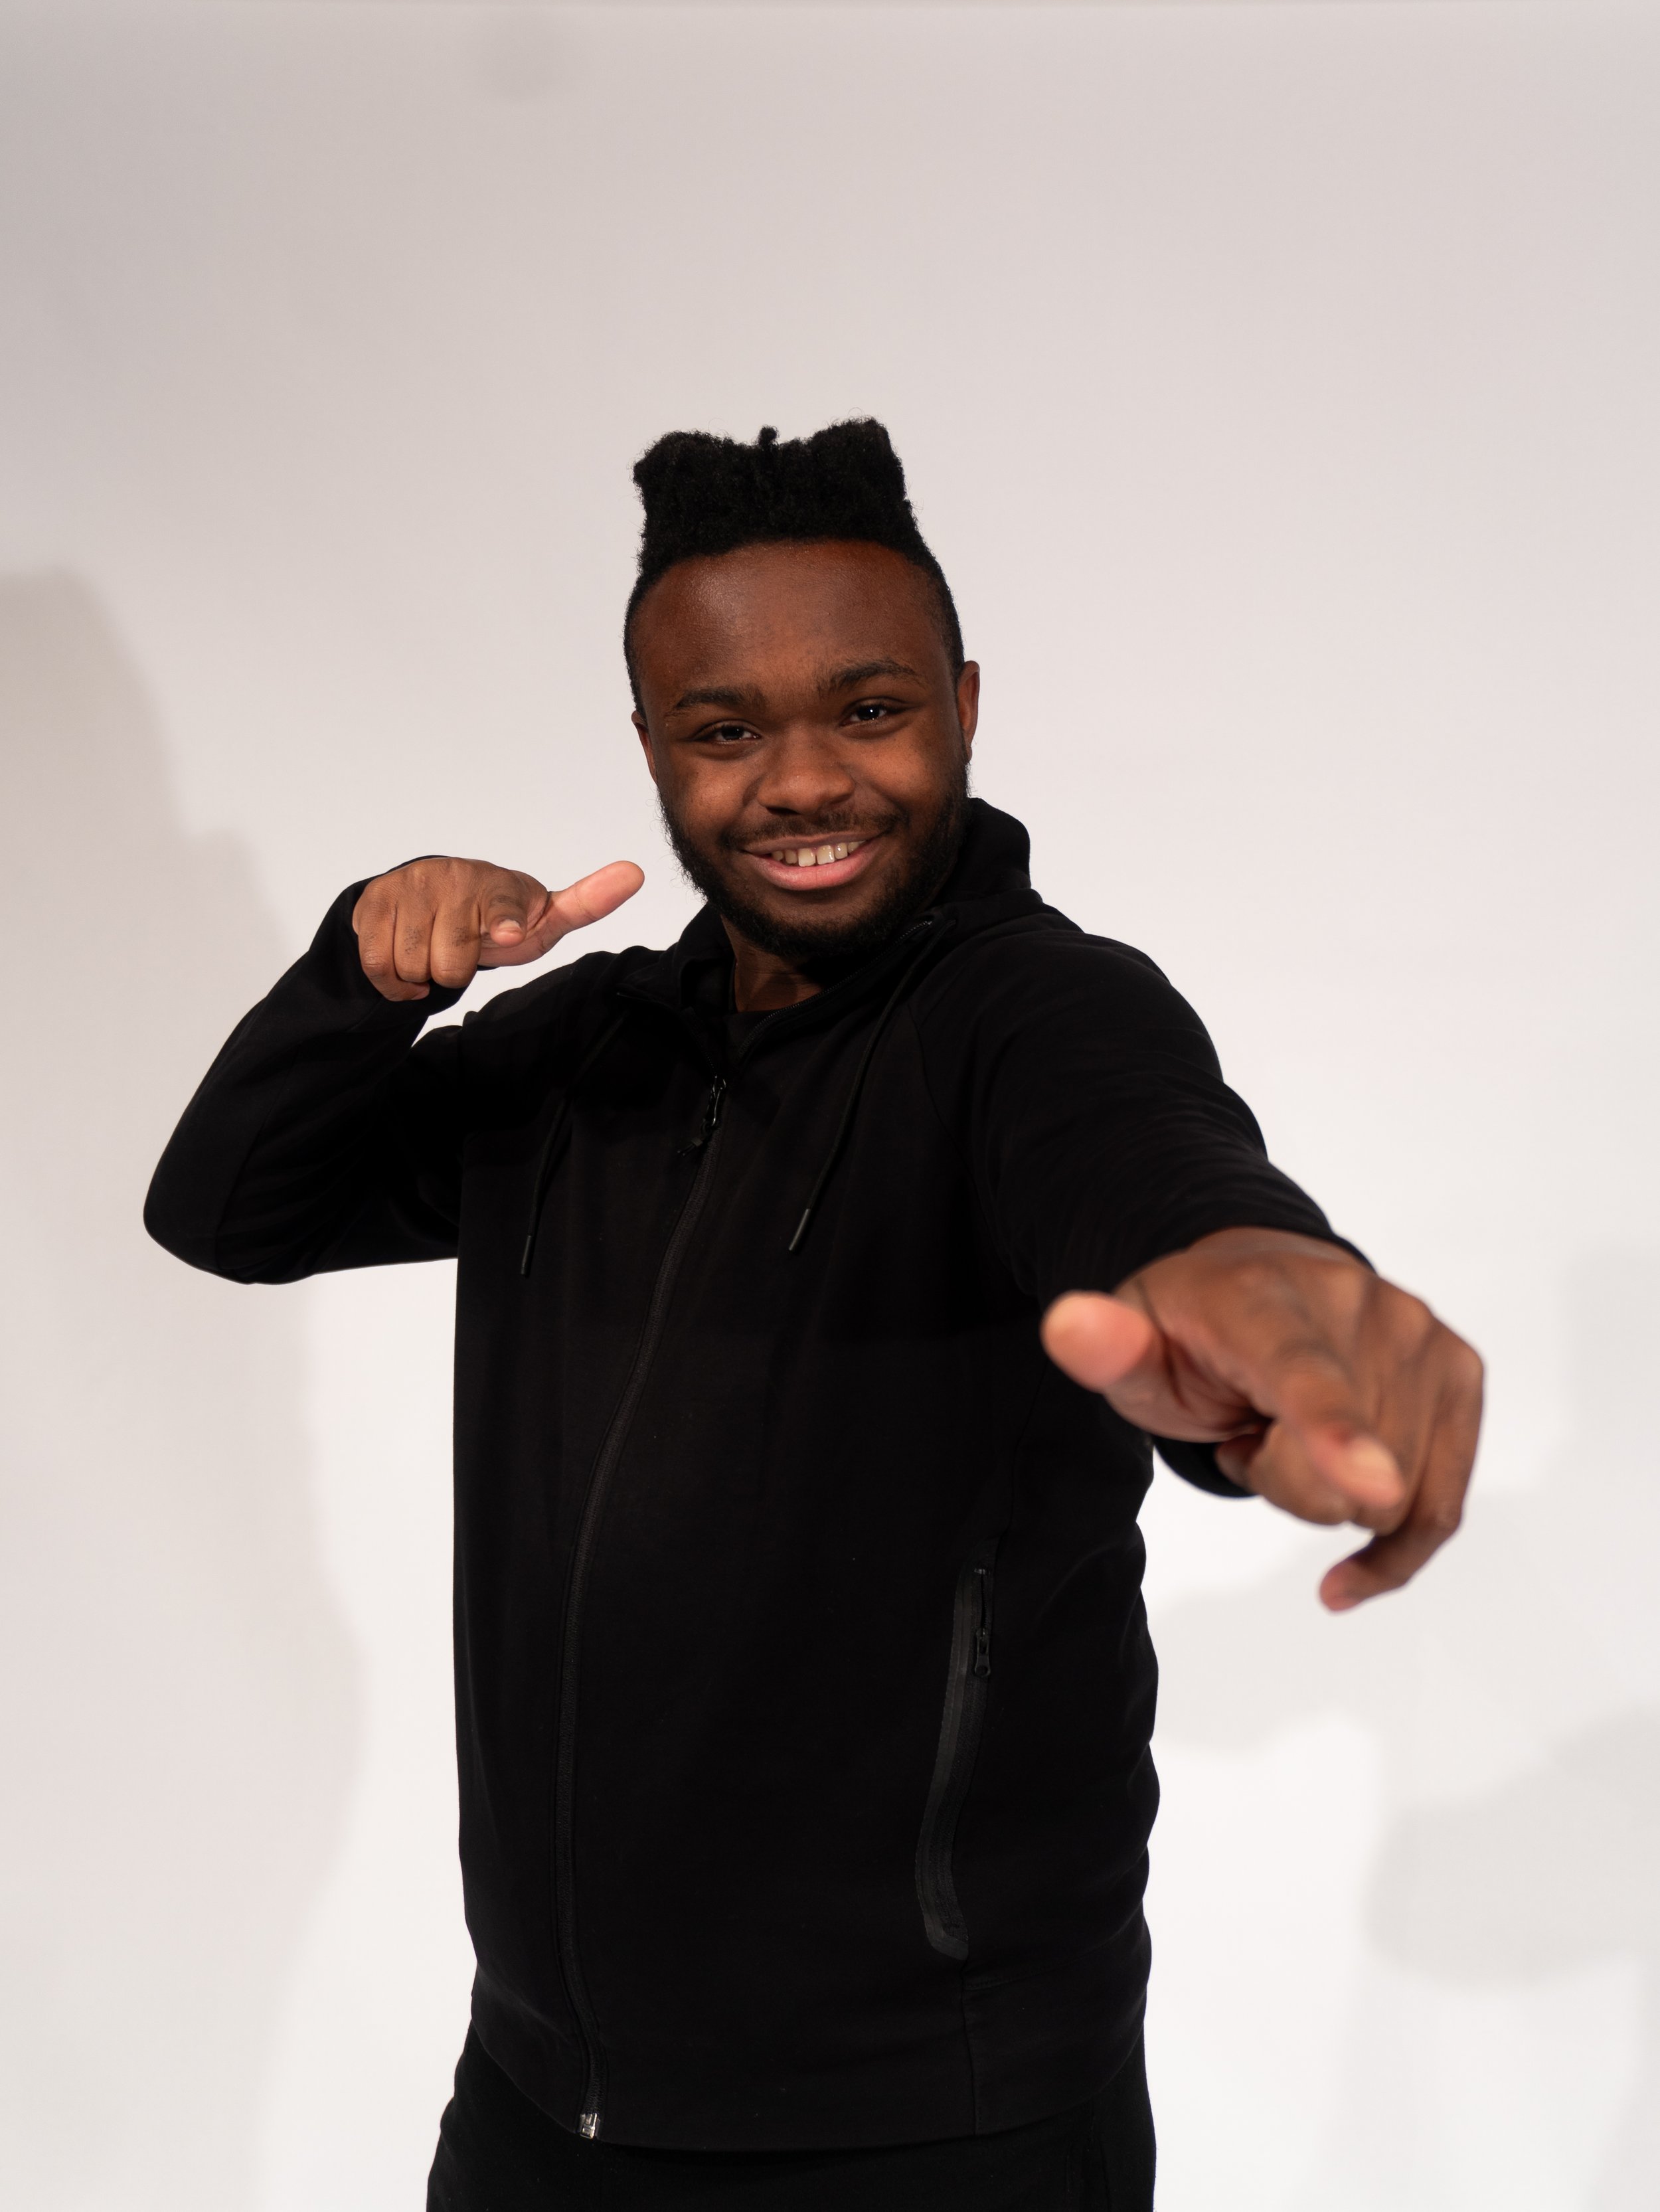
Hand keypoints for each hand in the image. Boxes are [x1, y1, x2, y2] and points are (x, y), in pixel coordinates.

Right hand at [352, 856, 643, 1002]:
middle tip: (462, 951)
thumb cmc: (495, 920)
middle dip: (456, 971)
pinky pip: (379, 963)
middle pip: (451, 963)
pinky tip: (407, 963)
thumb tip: (635, 872)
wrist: (428, 901)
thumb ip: (584, 904)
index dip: (504, 924)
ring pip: (412, 964)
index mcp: (499, 885)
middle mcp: (454, 876)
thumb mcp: (541, 921)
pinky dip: (392, 980)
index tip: (509, 934)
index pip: (503, 908)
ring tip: (435, 952)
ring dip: (422, 973)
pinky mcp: (374, 899)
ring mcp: (411, 884)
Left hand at [1040, 1228, 1482, 1610]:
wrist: (1262, 1281)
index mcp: (1264, 1299)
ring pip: (1391, 1503)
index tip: (1369, 1485)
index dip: (1334, 1434)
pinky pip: (1440, 1509)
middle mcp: (1356, 1303)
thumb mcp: (1130, 1342)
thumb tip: (1069, 1325)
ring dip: (1332, 1494)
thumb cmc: (1189, 1328)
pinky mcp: (1458, 1371)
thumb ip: (1103, 1346)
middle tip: (1253, 1425)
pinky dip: (1394, 1547)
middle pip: (1339, 1481)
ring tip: (1294, 1430)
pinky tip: (1348, 1571)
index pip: (1303, 1376)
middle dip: (1287, 1481)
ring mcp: (1418, 1334)